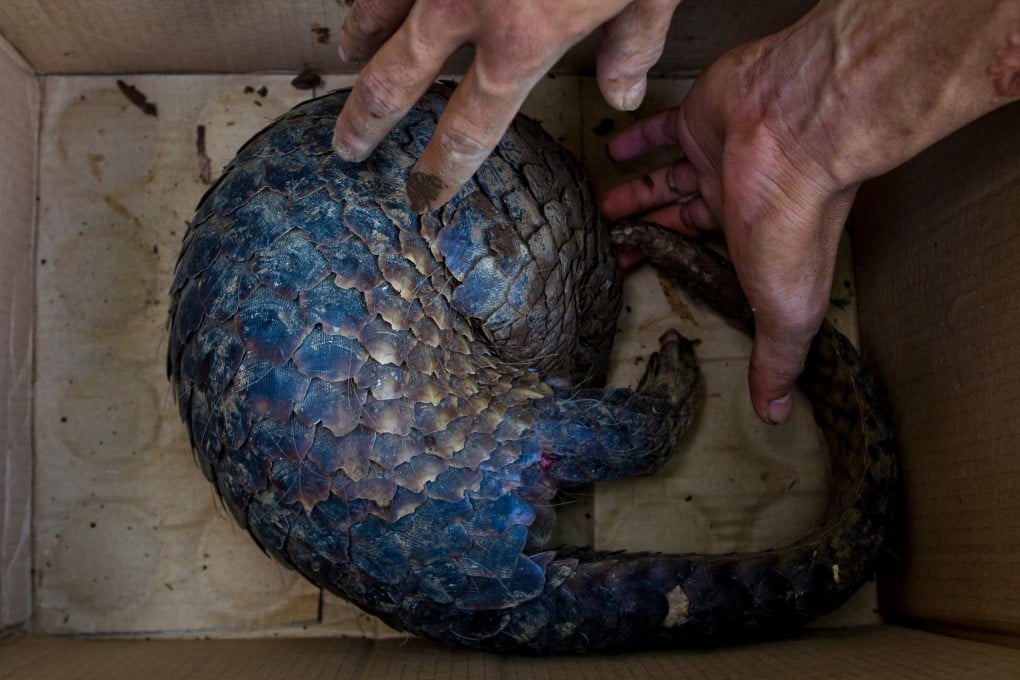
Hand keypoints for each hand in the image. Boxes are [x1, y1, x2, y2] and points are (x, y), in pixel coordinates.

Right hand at [333, 0, 681, 212]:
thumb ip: (631, 46)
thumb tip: (623, 94)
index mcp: (521, 40)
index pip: (470, 128)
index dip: (441, 167)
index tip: (422, 192)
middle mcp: (465, 5)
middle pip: (395, 80)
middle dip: (366, 120)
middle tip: (347, 147)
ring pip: (374, 7)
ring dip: (357, 37)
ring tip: (346, 55)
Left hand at [602, 38, 853, 424]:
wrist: (800, 132)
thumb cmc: (791, 223)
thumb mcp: (784, 307)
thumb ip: (776, 358)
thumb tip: (775, 414)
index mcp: (750, 241)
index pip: (703, 258)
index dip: (671, 267)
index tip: (635, 278)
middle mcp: (733, 197)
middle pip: (678, 218)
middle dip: (645, 232)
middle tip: (607, 245)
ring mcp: (716, 156)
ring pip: (666, 178)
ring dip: (634, 193)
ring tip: (601, 208)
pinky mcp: (700, 117)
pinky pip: (662, 128)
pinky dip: (637, 139)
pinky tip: (612, 149)